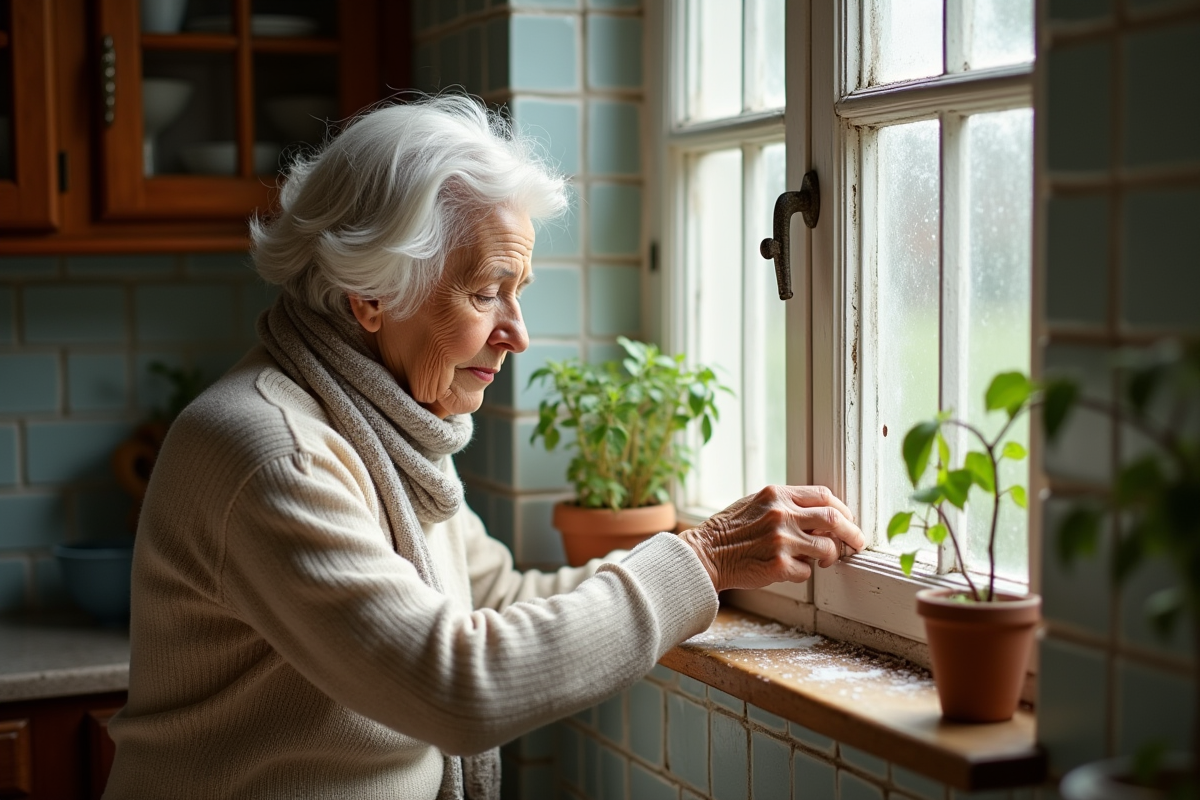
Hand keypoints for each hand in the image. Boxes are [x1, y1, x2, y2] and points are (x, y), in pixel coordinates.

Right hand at [677, 485, 864, 591]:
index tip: (848, 520)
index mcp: (777, 495)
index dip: (843, 509)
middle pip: (835, 519)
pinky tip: (789, 570)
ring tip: (823, 560)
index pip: (824, 496)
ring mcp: (781, 540)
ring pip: (826, 548)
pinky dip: (804, 573)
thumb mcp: (757, 503)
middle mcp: (781, 514)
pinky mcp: (778, 565)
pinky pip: (807, 571)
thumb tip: (822, 516)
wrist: (706, 553)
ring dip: (830, 556)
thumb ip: (787, 505)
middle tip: (858, 543)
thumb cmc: (731, 530)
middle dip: (853, 533)